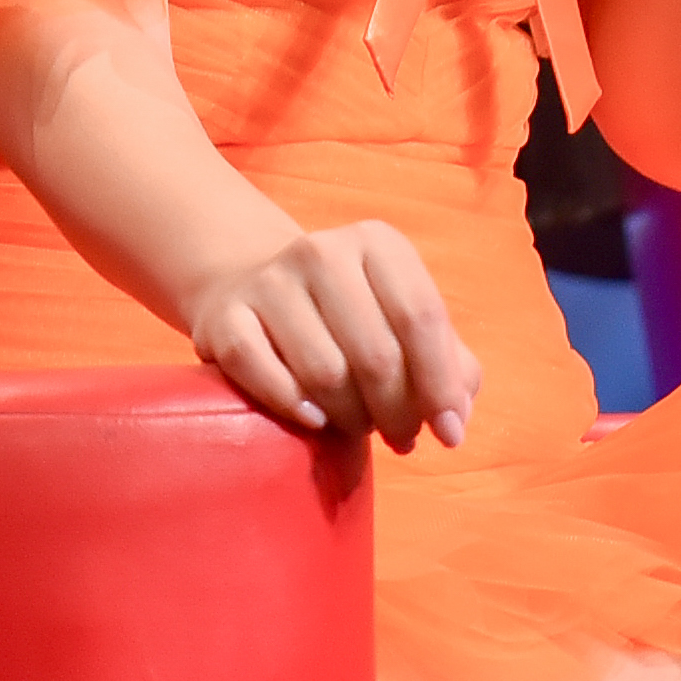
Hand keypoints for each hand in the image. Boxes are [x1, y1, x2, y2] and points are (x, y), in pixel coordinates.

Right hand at [190, 222, 482, 453]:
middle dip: (396, 412)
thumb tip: (454, 417)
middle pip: (376, 353)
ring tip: (358, 425)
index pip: (421, 316)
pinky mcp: (226, 316)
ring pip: (324, 371)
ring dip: (350, 416)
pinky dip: (293, 405)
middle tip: (400, 437)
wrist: (255, 290)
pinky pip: (262, 372)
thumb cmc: (349, 320)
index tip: (450, 436)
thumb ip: (447, 364)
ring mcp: (269, 280)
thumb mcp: (403, 324)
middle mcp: (323, 251)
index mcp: (378, 243)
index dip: (440, 384)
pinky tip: (314, 419)